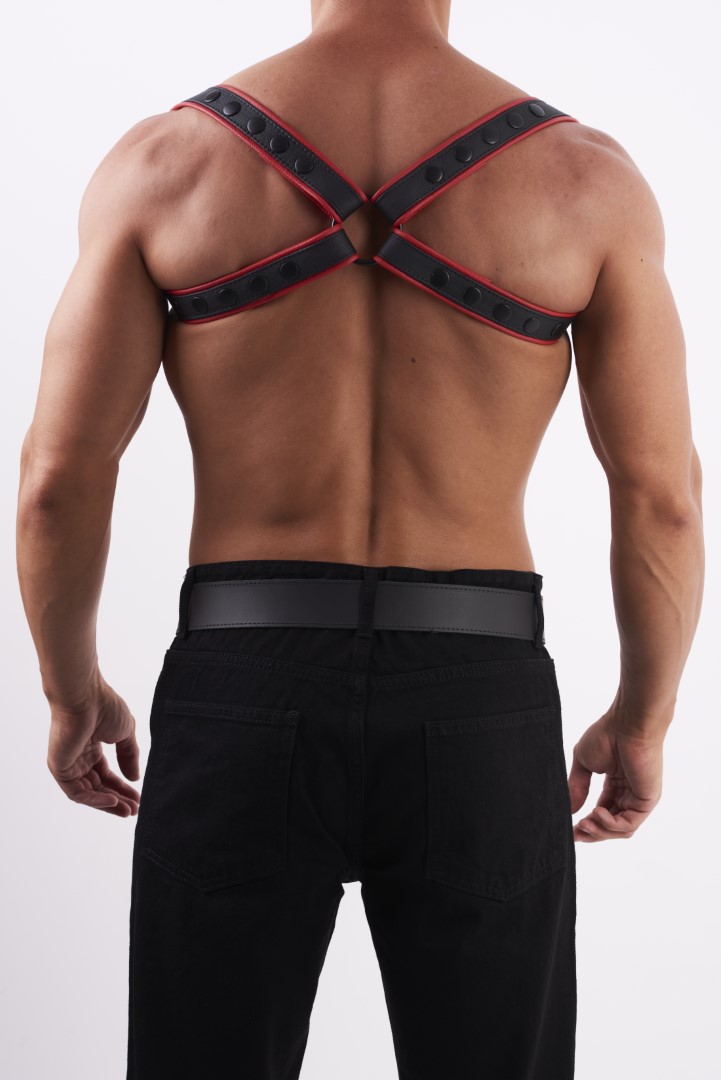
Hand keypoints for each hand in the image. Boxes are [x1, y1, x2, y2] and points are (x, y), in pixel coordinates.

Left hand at [47, 672, 140, 815]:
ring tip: (127, 810)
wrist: (85, 696)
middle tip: (135, 810)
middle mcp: (78, 758)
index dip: (122, 788)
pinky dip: (94, 799)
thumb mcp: (126, 733)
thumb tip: (135, 778)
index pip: (106, 775)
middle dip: (117, 799)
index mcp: (91, 748)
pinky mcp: (59, 768)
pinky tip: (112, 801)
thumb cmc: (104, 706)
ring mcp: (68, 764)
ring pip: (88, 793)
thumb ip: (130, 756)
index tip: (138, 798)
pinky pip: (77, 792)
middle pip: (98, 787)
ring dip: (108, 803)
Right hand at [568, 709, 662, 841]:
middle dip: (592, 832)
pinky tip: (596, 813)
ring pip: (620, 829)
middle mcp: (629, 794)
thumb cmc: (607, 735)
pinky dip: (611, 824)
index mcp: (616, 784)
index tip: (570, 829)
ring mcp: (639, 799)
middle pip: (611, 825)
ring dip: (600, 831)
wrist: (628, 724)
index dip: (587, 823)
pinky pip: (629, 824)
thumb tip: (570, 809)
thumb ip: (577, 787)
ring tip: (584, 824)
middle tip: (575, 834)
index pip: (603, 812)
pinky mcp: (647, 801)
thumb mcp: (584, 763)